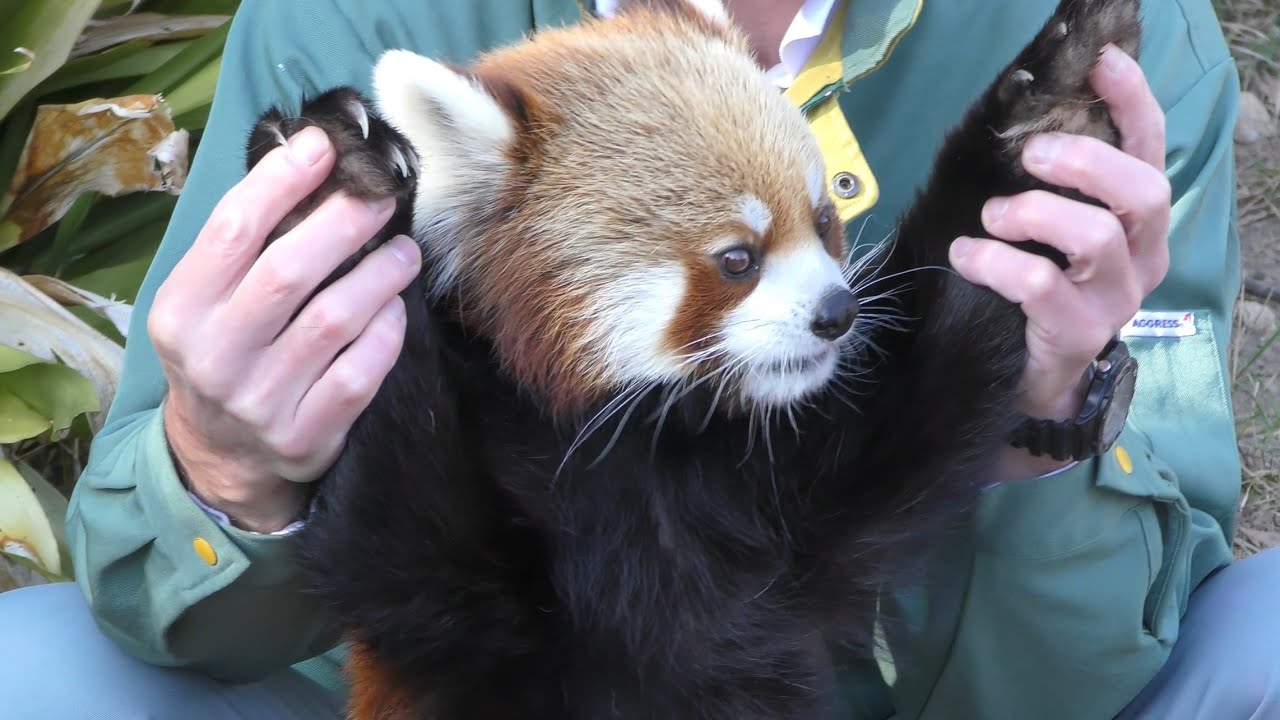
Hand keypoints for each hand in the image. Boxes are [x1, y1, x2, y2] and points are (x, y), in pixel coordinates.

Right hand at [149, 126, 421, 531]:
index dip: (282, 180)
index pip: (233, 229)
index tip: (324, 145)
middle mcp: (215, 356)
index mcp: (182, 310)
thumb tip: (308, 161)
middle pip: (289, 270)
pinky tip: (395, 308)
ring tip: (404, 252)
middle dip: (346, 221)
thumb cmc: (225, 352)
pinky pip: (361, 370)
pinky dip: (386, 331)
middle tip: (383, 197)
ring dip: (381, 274)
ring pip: (335, 319)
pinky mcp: (306, 434)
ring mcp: (261, 400)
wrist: (222, 455)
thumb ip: (247, 244)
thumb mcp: (208, 301)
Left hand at [948, 44, 1171, 477]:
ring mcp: (1115, 300)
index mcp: (1135, 220)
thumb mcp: (1040, 230)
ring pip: (1095, 238)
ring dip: (1032, 214)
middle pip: (1143, 192)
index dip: (1131, 104)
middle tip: (1029, 154)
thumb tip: (1010, 126)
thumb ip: (1040, 183)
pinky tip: (966, 255)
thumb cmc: (1029, 289)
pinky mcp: (1077, 336)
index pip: (1149, 150)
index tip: (1101, 64)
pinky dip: (995, 262)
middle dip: (1084, 162)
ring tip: (991, 217)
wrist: (1029, 379)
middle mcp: (1141, 257)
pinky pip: (1040, 285)